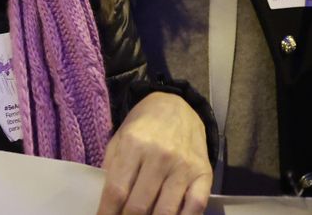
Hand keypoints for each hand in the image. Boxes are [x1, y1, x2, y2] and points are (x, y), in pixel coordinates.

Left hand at [98, 92, 211, 214]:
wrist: (176, 107)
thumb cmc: (143, 126)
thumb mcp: (120, 139)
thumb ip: (112, 169)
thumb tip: (108, 204)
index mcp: (134, 145)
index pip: (116, 190)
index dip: (107, 213)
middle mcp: (160, 156)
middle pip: (139, 205)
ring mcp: (183, 166)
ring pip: (165, 211)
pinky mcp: (204, 174)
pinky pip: (195, 207)